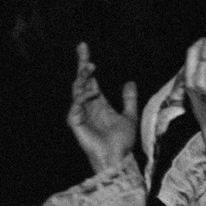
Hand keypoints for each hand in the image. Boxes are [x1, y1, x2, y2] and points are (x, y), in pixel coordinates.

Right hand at [66, 43, 139, 173]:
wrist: (117, 157)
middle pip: (81, 80)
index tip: (84, 47)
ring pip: (77, 89)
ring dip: (83, 78)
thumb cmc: (122, 141)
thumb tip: (130, 82)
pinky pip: (75, 105)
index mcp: (98, 103)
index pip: (90, 79)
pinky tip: (90, 93)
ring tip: (91, 67)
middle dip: (82, 65)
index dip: (86, 64)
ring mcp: (80, 113)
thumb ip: (129, 99)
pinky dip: (82, 98)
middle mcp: (87, 106)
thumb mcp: (130, 116)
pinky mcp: (75, 122)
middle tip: (85, 52)